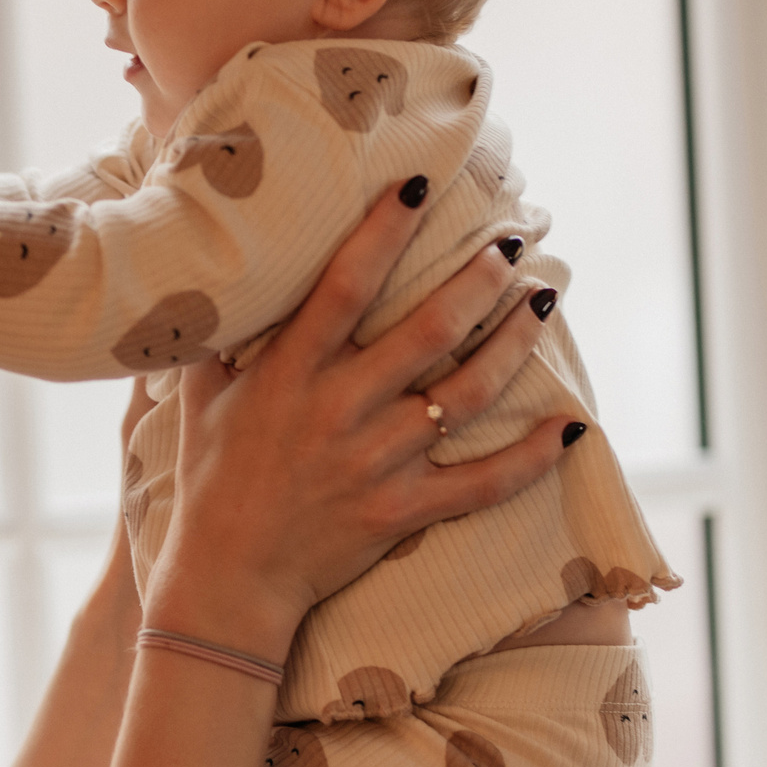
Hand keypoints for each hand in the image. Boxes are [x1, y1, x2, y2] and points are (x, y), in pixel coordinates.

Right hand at [149, 181, 580, 659]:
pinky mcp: (402, 510)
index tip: (419, 185)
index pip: (344, 285)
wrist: (226, 580)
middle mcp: (340, 410)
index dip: (385, 231)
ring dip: (513, 343)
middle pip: (429, 330)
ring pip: (466, 393)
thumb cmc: (209, 482)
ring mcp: (377, 462)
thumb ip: (217, 340)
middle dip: (479, 279)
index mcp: (289, 374)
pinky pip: (482, 484)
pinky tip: (568, 425)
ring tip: (544, 300)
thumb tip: (217, 281)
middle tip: (512, 242)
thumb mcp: (199, 400)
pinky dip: (531, 458)